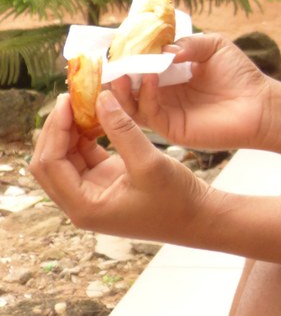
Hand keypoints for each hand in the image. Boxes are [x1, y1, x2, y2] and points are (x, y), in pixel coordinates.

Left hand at [32, 91, 214, 243]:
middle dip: (58, 128)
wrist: (197, 219)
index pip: (51, 164)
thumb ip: (123, 130)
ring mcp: (91, 192)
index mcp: (83, 205)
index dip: (56, 130)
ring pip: (65, 157)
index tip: (68, 100)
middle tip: (72, 97)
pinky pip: (84, 156)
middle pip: (49, 162)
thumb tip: (100, 98)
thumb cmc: (175, 199)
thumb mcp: (149, 162)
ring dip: (71, 130)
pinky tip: (99, 116)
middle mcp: (79, 201)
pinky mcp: (104, 182)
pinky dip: (87, 135)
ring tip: (85, 102)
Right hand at [108, 33, 276, 151]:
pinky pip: (150, 113)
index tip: (114, 47)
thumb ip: (188, 43)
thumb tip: (163, 50)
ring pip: (131, 104)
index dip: (127, 58)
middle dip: (117, 76)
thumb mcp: (214, 46)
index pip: (140, 67)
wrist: (259, 104)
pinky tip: (151, 78)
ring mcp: (165, 112)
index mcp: (170, 75)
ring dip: (125, 88)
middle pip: (129, 88)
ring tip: (123, 72)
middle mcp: (163, 94)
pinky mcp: (170, 128)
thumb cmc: (239, 74)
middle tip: (107, 63)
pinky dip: (146, 95)